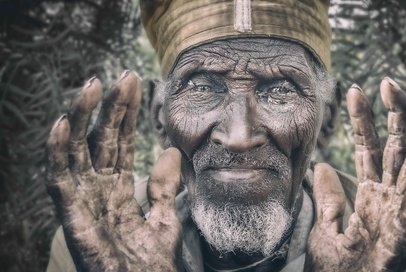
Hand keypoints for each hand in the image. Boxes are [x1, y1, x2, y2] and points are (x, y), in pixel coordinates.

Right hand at [46, 71, 181, 270]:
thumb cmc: (150, 262)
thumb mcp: (164, 216)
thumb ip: (164, 185)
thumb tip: (169, 150)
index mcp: (118, 188)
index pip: (120, 142)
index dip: (126, 114)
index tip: (135, 85)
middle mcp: (97, 188)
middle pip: (101, 139)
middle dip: (110, 108)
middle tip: (122, 77)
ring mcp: (83, 200)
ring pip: (77, 150)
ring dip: (82, 118)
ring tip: (92, 86)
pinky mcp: (72, 215)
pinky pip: (60, 179)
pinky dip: (58, 151)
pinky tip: (64, 124)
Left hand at [305, 78, 405, 271]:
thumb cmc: (336, 270)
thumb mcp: (324, 228)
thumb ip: (327, 198)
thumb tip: (321, 165)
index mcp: (369, 196)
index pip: (368, 150)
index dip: (364, 121)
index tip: (355, 90)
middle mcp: (387, 198)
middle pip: (395, 148)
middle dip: (395, 114)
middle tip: (390, 81)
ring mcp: (398, 212)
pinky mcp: (403, 230)